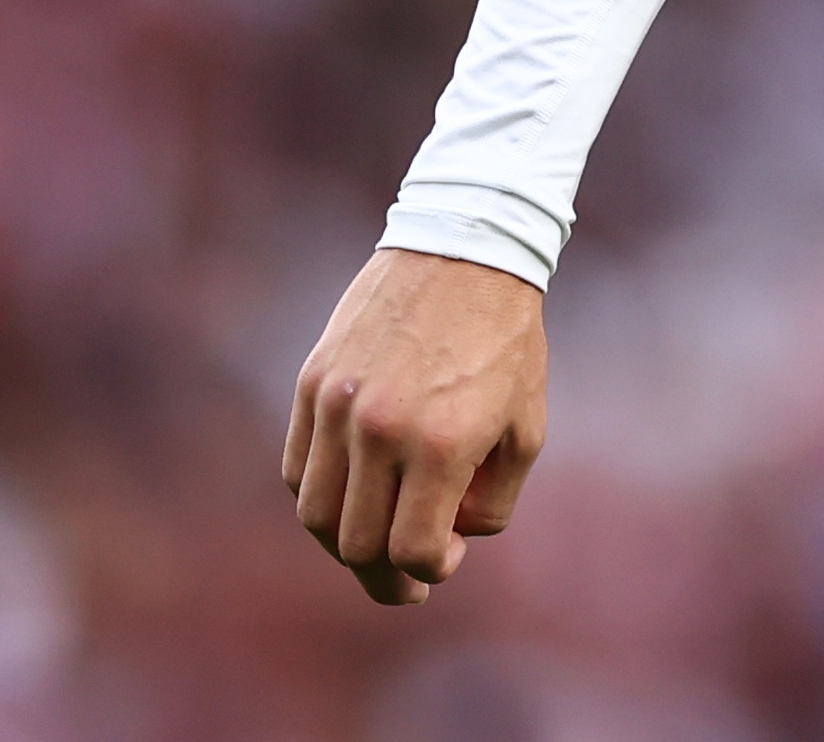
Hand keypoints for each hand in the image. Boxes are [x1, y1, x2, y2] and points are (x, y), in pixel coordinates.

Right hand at [282, 248, 550, 604]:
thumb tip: (446, 541)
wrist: (465, 248)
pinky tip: (355, 490)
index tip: (447, 556)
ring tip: (377, 535)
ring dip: (345, 541)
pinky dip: (321, 495)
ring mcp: (337, 405)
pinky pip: (297, 469)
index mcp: (441, 442)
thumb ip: (491, 502)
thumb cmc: (506, 342)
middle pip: (356, 544)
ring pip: (315, 515)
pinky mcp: (312, 381)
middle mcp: (380, 428)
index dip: (431, 570)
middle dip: (385, 575)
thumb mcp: (526, 427)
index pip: (412, 550)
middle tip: (410, 574)